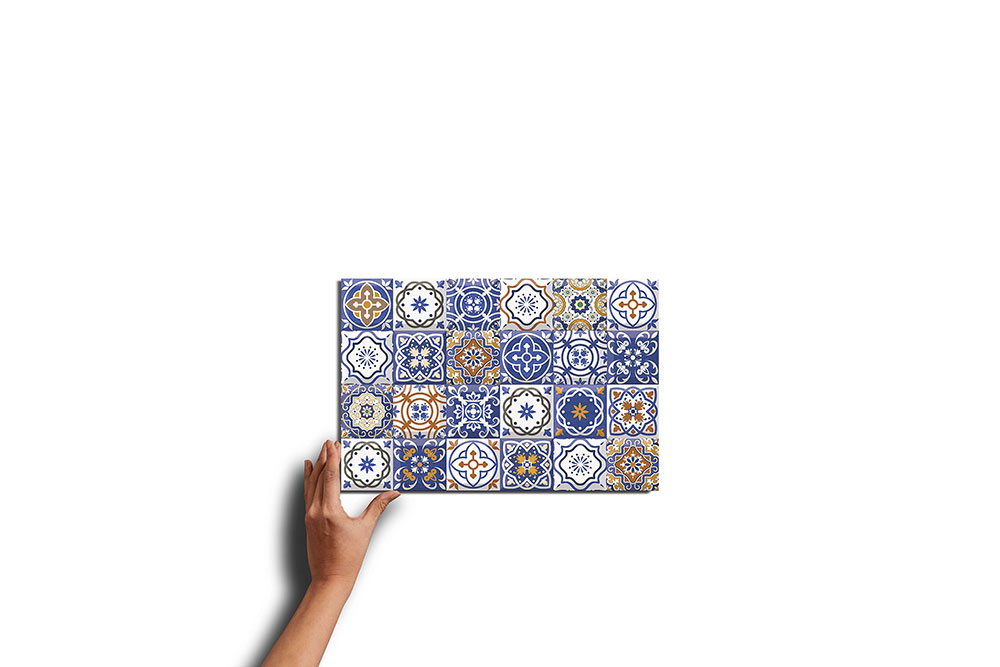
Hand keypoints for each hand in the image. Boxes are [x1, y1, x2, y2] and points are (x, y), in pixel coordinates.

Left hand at [303, 440, 399, 585]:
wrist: (330, 579)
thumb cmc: (348, 559)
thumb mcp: (365, 530)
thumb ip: (378, 507)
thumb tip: (392, 493)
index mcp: (330, 511)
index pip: (330, 478)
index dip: (332, 459)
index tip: (334, 445)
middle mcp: (316, 511)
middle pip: (318, 478)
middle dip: (324, 458)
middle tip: (329, 443)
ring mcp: (310, 516)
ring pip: (310, 485)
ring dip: (315, 467)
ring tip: (319, 453)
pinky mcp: (308, 521)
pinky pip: (307, 495)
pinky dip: (308, 481)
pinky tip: (308, 473)